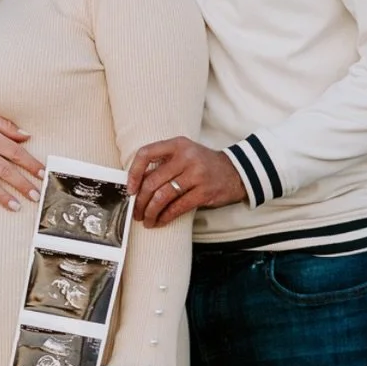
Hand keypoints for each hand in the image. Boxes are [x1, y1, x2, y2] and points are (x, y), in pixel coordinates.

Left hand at [127, 136, 246, 227]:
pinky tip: (160, 221)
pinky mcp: (204, 192)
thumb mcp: (184, 154)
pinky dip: (165, 217)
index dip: (134, 173)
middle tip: (136, 212)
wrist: (235, 172)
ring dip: (151, 212)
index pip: (146, 153)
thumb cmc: (203, 165)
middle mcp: (186, 157)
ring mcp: (196, 174)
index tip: (130, 189)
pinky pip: (177, 207)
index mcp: (177, 144)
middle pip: (152, 181)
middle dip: (140, 201)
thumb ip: (163, 164)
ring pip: (163, 196)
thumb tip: (137, 186)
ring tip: (147, 220)